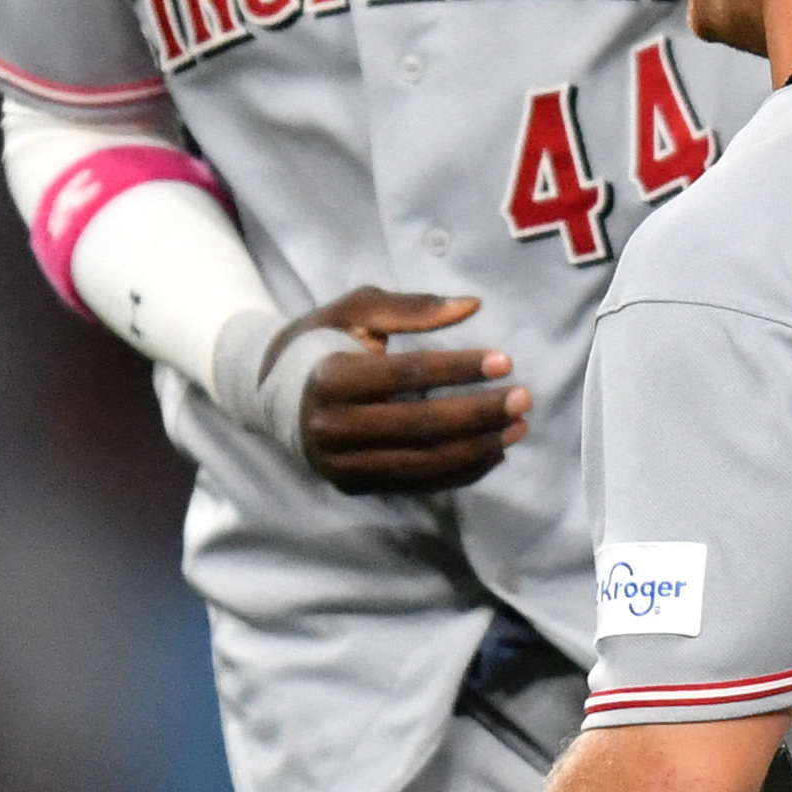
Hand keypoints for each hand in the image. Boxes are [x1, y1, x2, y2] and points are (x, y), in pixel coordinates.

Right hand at [281, 289, 525, 493]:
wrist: (268, 393)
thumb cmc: (322, 340)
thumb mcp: (357, 310)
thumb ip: (413, 307)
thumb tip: (472, 305)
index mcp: (330, 378)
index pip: (407, 376)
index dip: (458, 369)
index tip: (505, 361)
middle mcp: (332, 428)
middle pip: (420, 426)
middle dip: (479, 414)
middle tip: (523, 398)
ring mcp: (342, 464)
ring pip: (422, 463)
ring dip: (478, 448)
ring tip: (518, 427)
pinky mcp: (353, 486)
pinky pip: (416, 484)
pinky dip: (459, 471)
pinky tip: (493, 452)